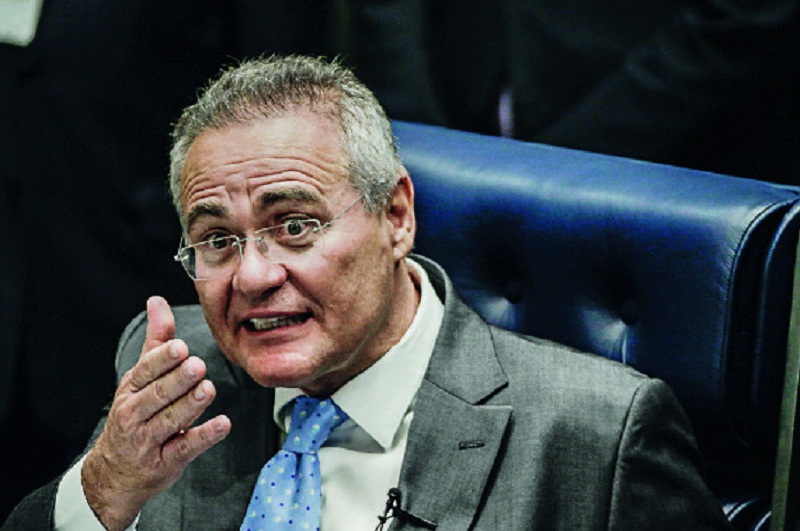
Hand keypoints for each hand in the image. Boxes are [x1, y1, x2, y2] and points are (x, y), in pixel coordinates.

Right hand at [82, 296, 231, 529]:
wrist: (114, 474)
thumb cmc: (134, 416)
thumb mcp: (139, 379)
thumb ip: (155, 341)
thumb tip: (157, 301)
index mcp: (130, 390)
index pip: (146, 372)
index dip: (163, 360)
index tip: (180, 347)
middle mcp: (135, 414)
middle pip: (159, 395)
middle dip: (178, 380)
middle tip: (198, 366)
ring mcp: (148, 440)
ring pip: (171, 420)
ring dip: (191, 405)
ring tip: (208, 390)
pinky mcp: (165, 462)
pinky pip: (186, 448)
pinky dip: (204, 436)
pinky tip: (223, 424)